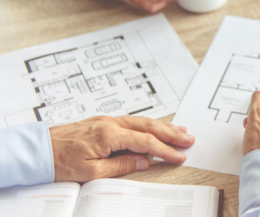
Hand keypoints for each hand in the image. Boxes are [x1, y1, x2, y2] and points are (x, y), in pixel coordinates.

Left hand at [49, 116, 194, 181]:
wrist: (37, 149)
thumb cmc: (59, 160)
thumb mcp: (90, 171)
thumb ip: (121, 165)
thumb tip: (144, 162)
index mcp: (109, 134)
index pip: (146, 142)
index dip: (166, 150)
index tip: (180, 155)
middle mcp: (111, 123)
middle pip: (149, 126)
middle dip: (171, 133)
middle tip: (189, 138)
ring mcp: (107, 120)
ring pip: (142, 121)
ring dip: (162, 126)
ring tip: (179, 130)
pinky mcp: (102, 121)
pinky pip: (132, 121)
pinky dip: (147, 125)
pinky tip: (154, 127)